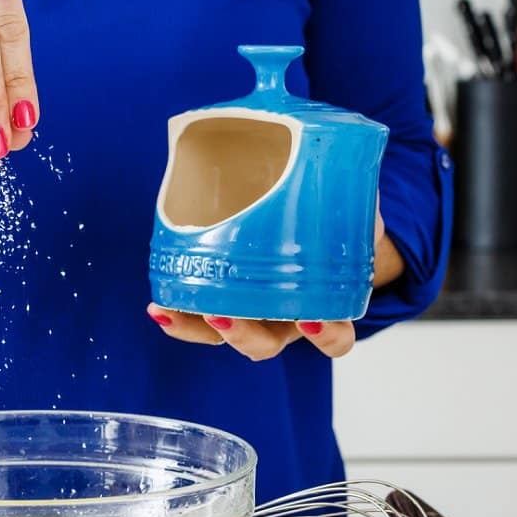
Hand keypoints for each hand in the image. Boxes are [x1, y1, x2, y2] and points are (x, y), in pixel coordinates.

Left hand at [147, 204, 389, 360]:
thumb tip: (350, 172)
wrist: (314, 226)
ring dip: (199, 329)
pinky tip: (158, 306)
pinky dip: (178, 316)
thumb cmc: (334, 228)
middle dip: (244, 335)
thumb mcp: (355, 213)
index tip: (312, 319)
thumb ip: (358, 200)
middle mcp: (285, 323)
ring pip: (224, 337)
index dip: (326, 335)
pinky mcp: (220, 302)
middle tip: (226, 316)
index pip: (335, 339)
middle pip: (265, 345)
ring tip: (175, 311)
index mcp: (325, 310)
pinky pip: (197, 320)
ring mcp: (251, 316)